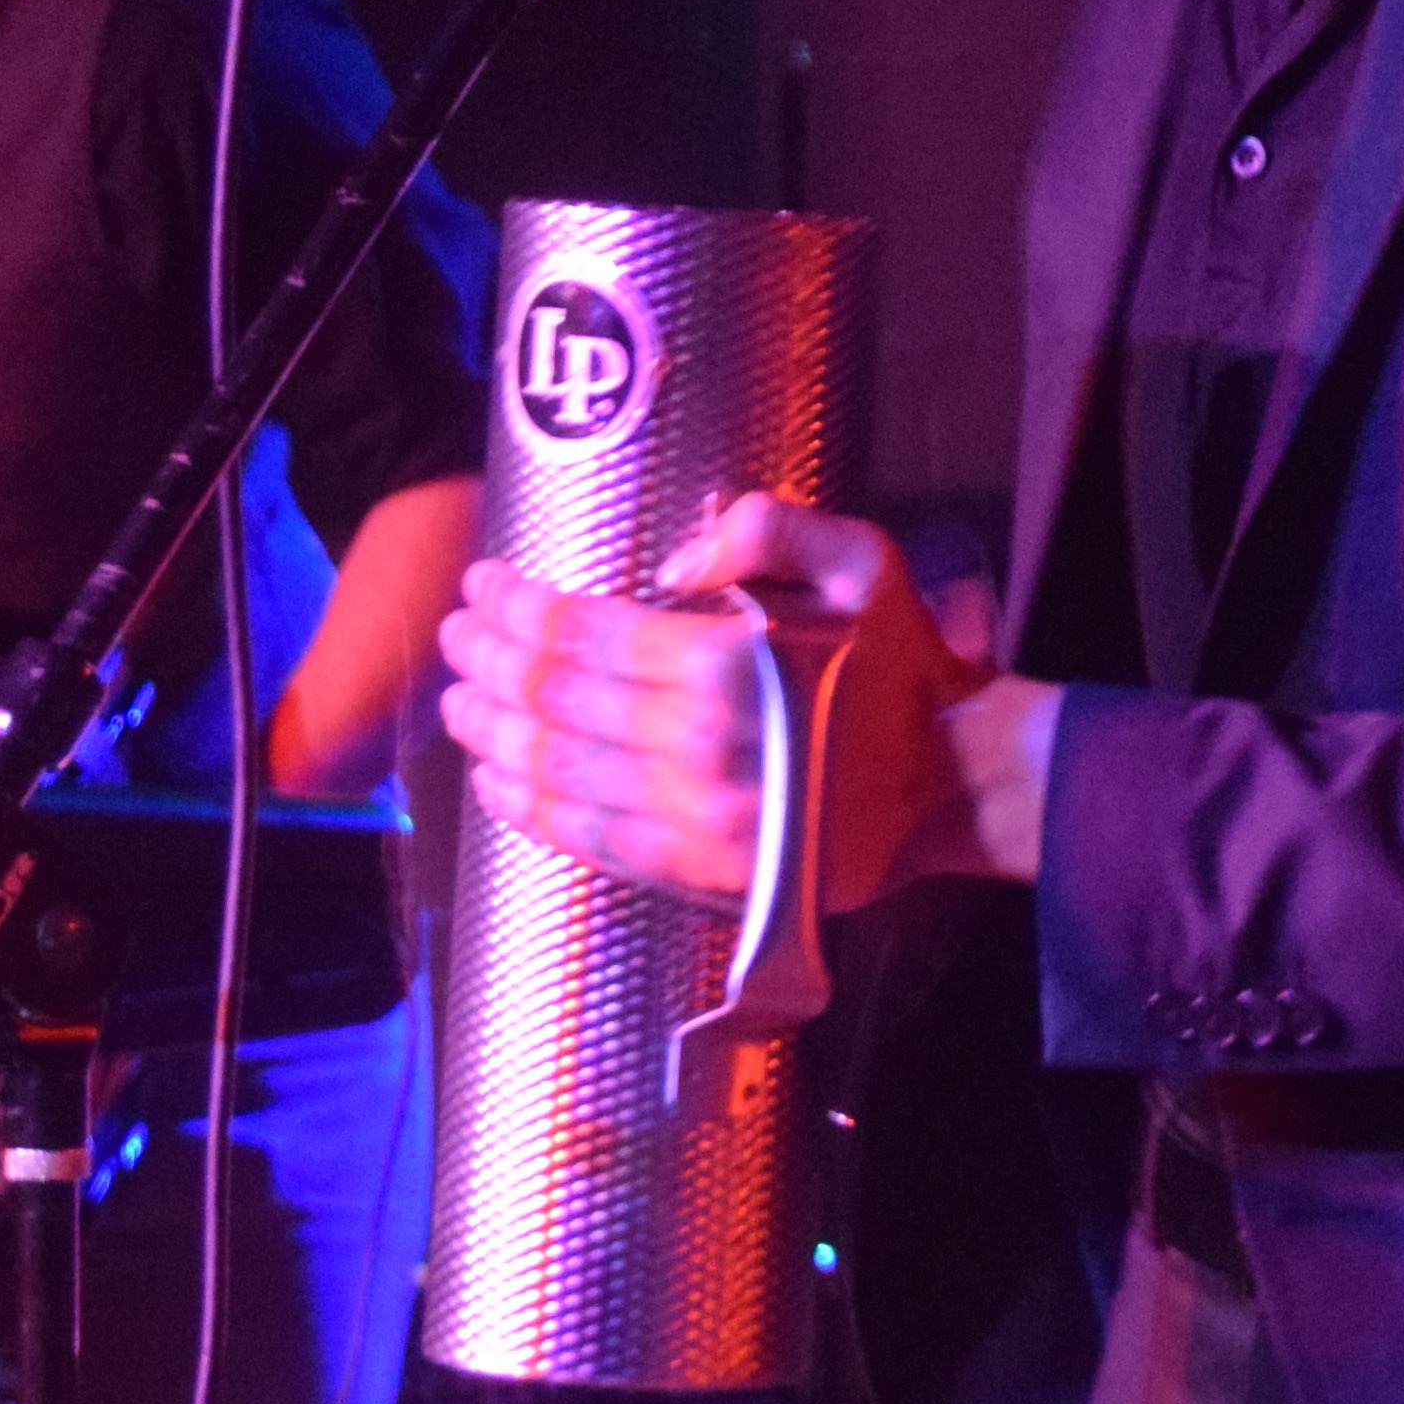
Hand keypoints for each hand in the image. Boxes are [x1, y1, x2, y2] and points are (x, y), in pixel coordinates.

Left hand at [437, 491, 1050, 907]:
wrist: (949, 781)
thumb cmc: (899, 661)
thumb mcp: (859, 559)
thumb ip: (769, 530)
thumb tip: (674, 559)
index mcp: (730, 663)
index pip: (587, 633)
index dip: (520, 607)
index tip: (481, 584)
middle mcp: (700, 744)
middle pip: (559, 702)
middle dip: (492, 664)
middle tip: (453, 637)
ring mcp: (696, 818)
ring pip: (562, 775)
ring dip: (496, 738)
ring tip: (457, 707)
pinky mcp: (701, 872)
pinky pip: (595, 842)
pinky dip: (535, 814)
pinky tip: (500, 787)